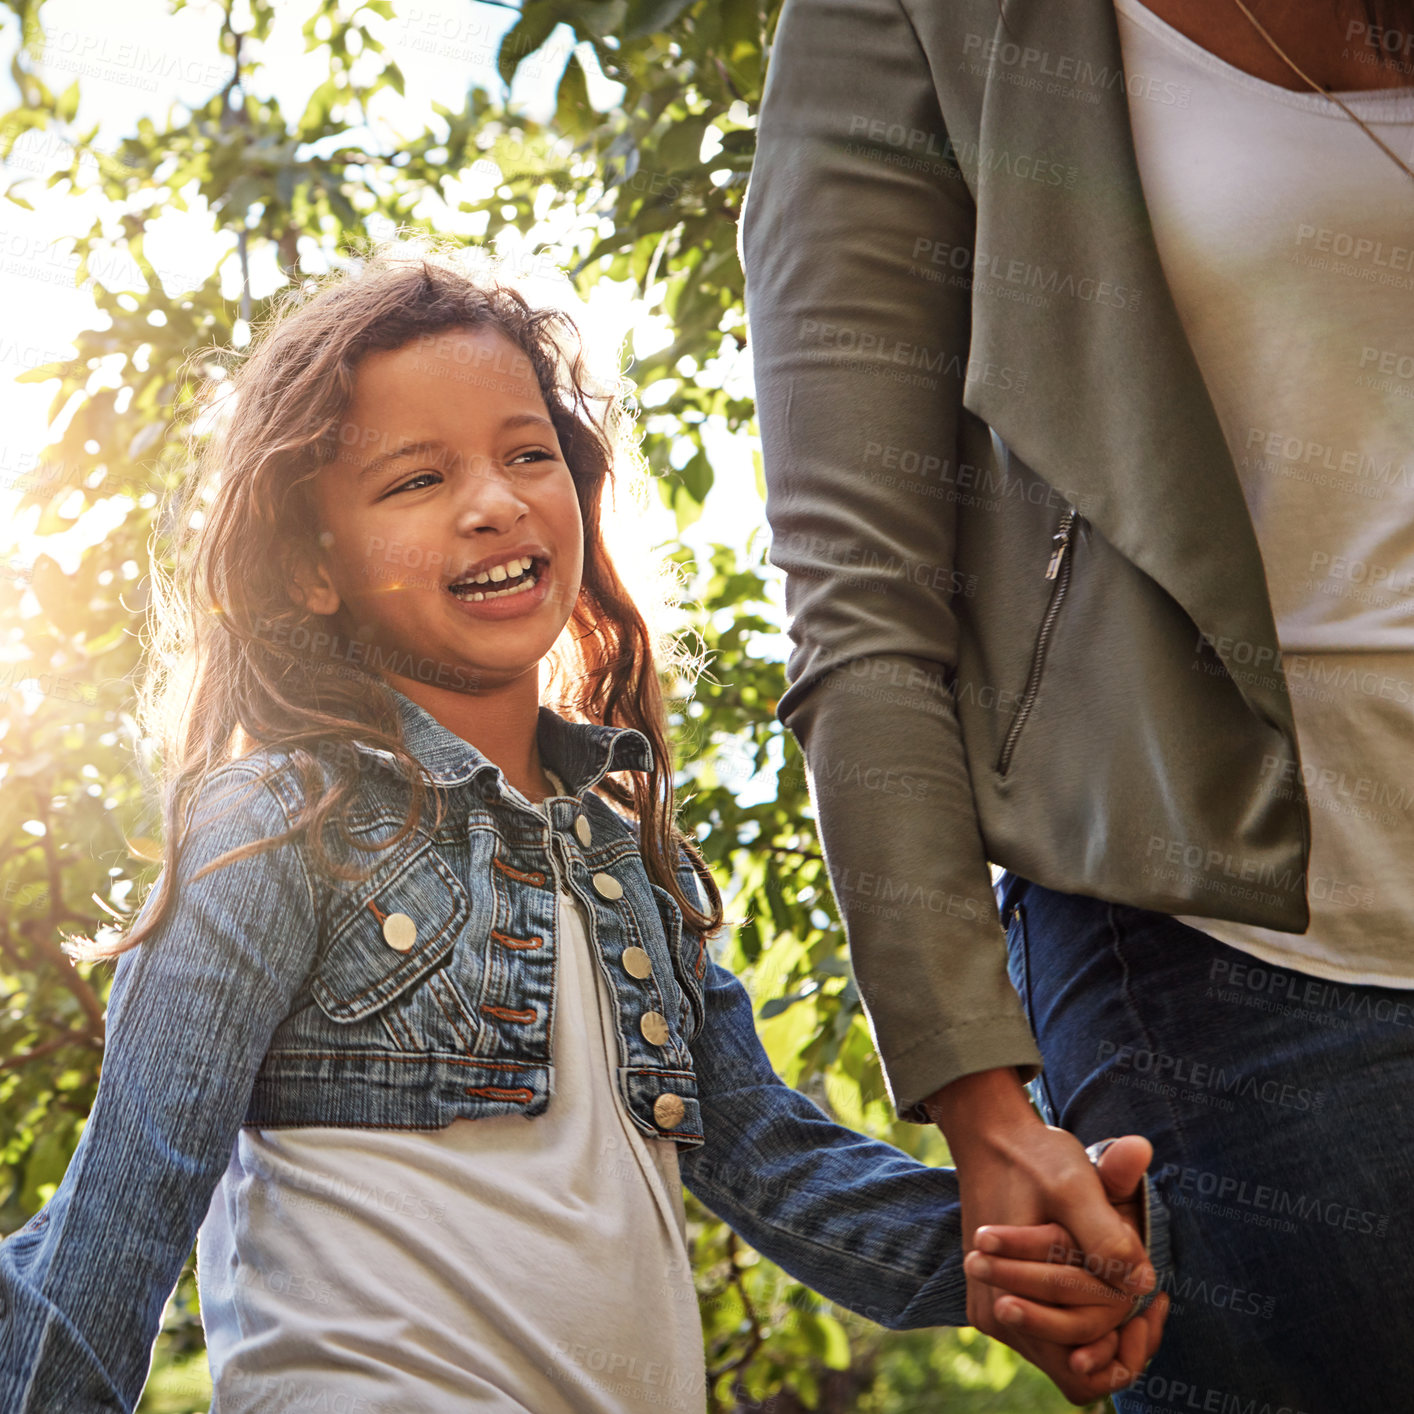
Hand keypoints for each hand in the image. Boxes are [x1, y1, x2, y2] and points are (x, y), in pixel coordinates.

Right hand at [969, 1135, 1168, 1396]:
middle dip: (1118, 1338)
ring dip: (1100, 1323)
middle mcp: (998, 1314)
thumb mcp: (1073, 1185)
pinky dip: (1080, 1310)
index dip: (1125, 1353)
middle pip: (1075, 1366)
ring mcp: (995, 1307)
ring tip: (1134, 1283)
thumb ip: (1106, 1235)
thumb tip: (1144, 1282)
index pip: (1082, 1369)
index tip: (1153, 1304)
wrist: (991, 1137)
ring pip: (1064, 1348)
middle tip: (1153, 1300)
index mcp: (1009, 1297)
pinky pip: (1049, 1328)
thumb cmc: (1033, 1159)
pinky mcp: (999, 1295)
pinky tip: (1107, 1277)